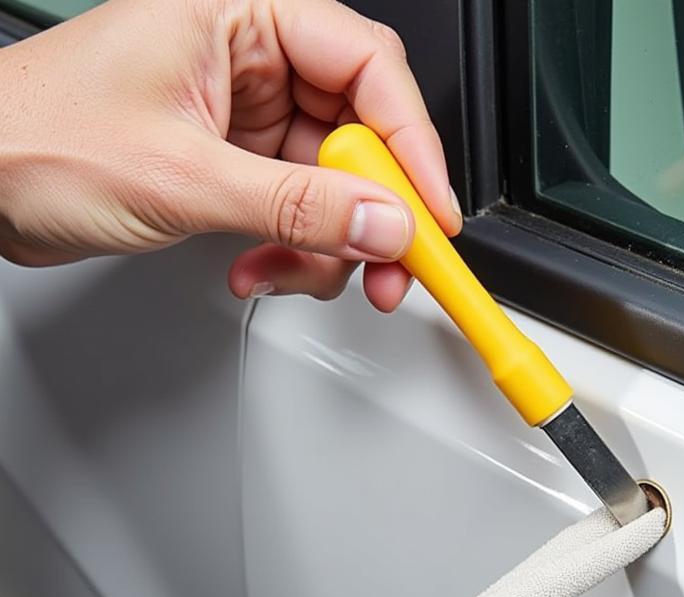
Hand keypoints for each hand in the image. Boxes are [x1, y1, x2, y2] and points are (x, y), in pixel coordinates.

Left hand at [0, 0, 461, 309]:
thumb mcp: (182, 176)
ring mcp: (245, 115)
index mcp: (237, 14)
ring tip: (287, 272)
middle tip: (387, 267)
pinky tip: (256, 267)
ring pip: (333, 186)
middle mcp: (249, 58)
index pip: (366, 66)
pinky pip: (296, 212)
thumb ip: (295, 206)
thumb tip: (381, 223)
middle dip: (372, 211)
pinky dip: (289, 251)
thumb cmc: (34, 137)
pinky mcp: (236, 163)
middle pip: (360, 133)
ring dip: (324, 245)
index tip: (431, 212)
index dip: (411, 144)